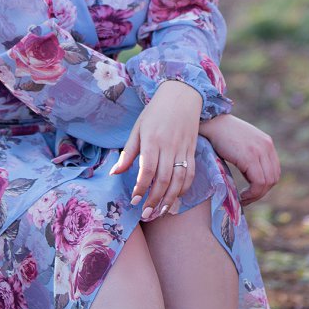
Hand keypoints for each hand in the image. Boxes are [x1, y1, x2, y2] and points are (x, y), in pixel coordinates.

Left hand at [109, 80, 200, 220]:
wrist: (182, 95)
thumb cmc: (155, 112)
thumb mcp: (137, 128)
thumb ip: (128, 152)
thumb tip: (115, 173)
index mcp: (152, 139)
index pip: (147, 170)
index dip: (140, 188)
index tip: (133, 201)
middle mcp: (169, 146)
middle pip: (163, 179)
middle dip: (154, 200)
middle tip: (145, 214)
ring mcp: (183, 149)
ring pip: (179, 180)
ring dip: (170, 199)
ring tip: (160, 212)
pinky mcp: (193, 150)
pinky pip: (190, 173)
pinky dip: (184, 188)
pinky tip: (175, 198)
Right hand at [199, 113, 280, 205]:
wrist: (211, 122)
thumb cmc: (220, 134)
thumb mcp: (242, 143)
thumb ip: (251, 155)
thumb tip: (251, 177)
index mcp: (266, 143)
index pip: (274, 171)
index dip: (264, 185)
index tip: (251, 192)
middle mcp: (267, 146)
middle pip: (273, 178)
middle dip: (260, 192)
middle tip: (246, 198)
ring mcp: (260, 151)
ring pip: (267, 183)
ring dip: (256, 195)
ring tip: (243, 198)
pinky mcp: (250, 157)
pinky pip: (258, 183)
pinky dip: (252, 193)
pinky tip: (241, 195)